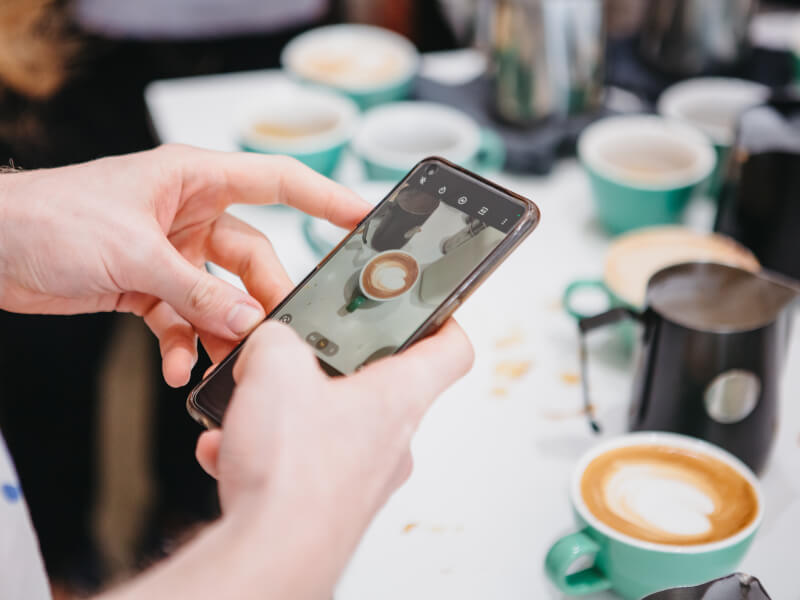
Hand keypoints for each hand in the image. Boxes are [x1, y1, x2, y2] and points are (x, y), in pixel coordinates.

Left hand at [0, 145, 368, 384]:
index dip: (326, 198)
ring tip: (222, 363)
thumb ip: (196, 292)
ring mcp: (173, 253)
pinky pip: (185, 320)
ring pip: (222, 297)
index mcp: (195, 181)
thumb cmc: (47, 218)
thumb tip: (247, 324)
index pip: (278, 182)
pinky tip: (178, 369)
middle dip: (262, 301)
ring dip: (221, 332)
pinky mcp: (151, 286)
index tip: (364, 219)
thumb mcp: (133, 254)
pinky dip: (185, 346)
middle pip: (254, 259)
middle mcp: (190, 215)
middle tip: (274, 336)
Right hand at [193, 319, 472, 597]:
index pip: (451, 349)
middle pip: (377, 387)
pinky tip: (231, 452)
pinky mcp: (330, 505)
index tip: (427, 310)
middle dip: (331, 370)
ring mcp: (362, 477)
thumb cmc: (293, 473)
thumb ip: (277, 338)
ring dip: (286, 414)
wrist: (268, 556)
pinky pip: (300, 464)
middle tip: (298, 359)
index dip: (442, 321)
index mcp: (397, 396)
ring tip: (249, 411)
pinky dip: (266, 453)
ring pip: (329, 427)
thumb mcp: (274, 368)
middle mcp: (391, 440)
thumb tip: (270, 343)